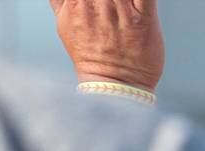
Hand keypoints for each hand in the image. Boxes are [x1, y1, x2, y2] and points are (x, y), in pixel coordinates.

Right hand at [49, 0, 164, 91]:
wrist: (113, 87)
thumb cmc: (89, 57)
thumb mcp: (64, 25)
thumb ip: (60, 1)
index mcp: (75, 3)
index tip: (95, 0)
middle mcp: (97, 4)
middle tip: (111, 4)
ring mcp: (122, 12)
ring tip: (122, 7)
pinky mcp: (145, 21)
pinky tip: (137, 3)